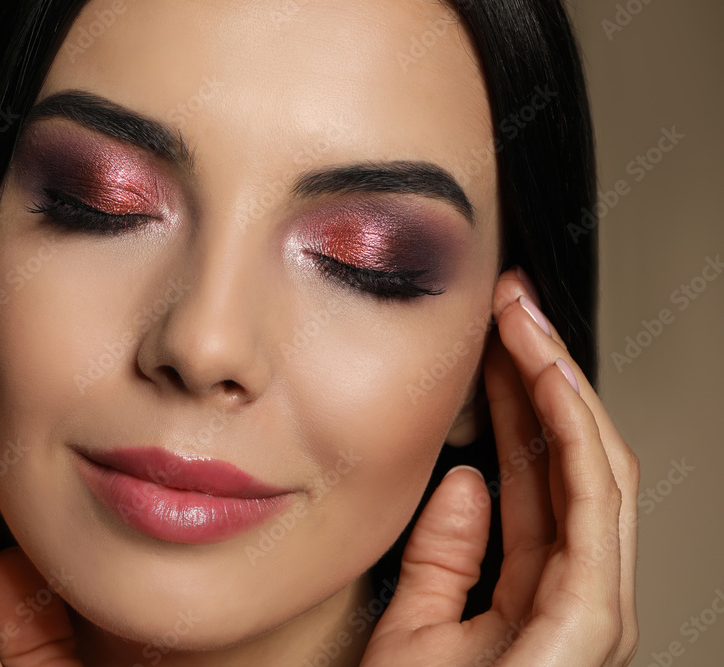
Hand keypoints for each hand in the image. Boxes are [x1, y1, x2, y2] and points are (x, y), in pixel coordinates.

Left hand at [360, 267, 639, 665]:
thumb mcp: (421, 627)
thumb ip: (452, 557)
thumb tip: (470, 484)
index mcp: (535, 595)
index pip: (542, 479)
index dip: (521, 403)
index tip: (492, 341)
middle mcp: (575, 600)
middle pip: (574, 465)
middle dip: (546, 377)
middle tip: (512, 306)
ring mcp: (588, 615)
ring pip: (594, 474)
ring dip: (561, 389)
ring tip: (525, 322)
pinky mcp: (585, 628)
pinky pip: (591, 515)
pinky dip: (576, 441)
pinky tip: (548, 381)